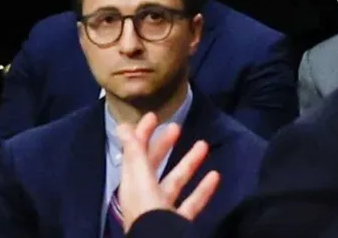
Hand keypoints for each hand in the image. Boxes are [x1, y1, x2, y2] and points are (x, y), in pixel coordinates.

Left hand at [115, 114, 220, 230]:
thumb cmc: (148, 209)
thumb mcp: (140, 177)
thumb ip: (135, 152)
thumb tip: (122, 125)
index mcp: (133, 183)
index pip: (135, 153)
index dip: (142, 133)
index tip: (154, 116)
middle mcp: (146, 195)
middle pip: (154, 166)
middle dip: (165, 145)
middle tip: (177, 127)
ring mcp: (162, 209)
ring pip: (176, 181)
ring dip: (189, 162)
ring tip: (203, 145)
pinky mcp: (178, 220)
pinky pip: (191, 202)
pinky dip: (203, 189)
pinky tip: (215, 176)